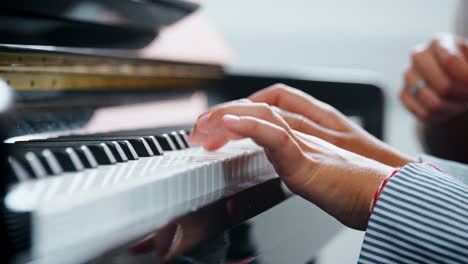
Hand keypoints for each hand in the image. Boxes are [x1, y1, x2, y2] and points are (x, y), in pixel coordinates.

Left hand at [189, 101, 393, 229]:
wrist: (395, 201)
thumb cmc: (366, 192)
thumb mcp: (324, 178)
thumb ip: (302, 168)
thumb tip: (282, 169)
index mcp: (308, 140)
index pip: (267, 113)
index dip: (239, 115)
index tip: (215, 129)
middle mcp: (307, 136)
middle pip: (260, 109)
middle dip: (225, 113)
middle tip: (200, 128)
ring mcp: (309, 147)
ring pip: (264, 115)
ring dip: (228, 115)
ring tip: (203, 124)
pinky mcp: (309, 164)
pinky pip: (277, 138)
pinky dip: (252, 126)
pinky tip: (230, 123)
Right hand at [401, 33, 467, 122]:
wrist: (453, 79)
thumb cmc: (466, 68)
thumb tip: (467, 81)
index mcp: (439, 42)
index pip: (451, 61)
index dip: (466, 78)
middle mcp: (418, 56)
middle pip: (444, 86)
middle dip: (461, 95)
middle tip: (467, 95)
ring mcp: (408, 75)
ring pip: (433, 103)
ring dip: (452, 108)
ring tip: (458, 102)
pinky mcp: (403, 93)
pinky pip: (423, 114)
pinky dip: (439, 116)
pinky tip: (446, 109)